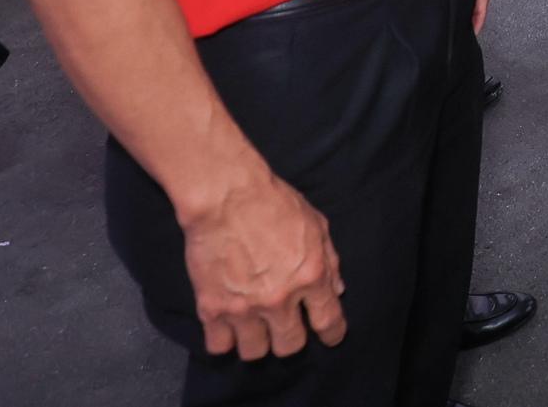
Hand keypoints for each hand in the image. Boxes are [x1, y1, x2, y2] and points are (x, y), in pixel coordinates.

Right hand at [179, 172, 344, 360]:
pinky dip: (224, 339)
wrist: (225, 196)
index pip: (327, 321)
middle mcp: (279, 298)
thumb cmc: (273, 203)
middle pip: (289, 345)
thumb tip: (336, 290)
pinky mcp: (211, 308)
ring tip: (255, 327)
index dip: (332, 334)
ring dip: (257, 341)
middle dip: (290, 338)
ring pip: (254, 352)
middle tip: (284, 326)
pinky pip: (219, 346)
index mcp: (311, 276)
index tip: (329, 337)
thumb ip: (329, 261)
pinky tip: (228, 326)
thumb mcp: (316, 225)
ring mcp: (244, 307)